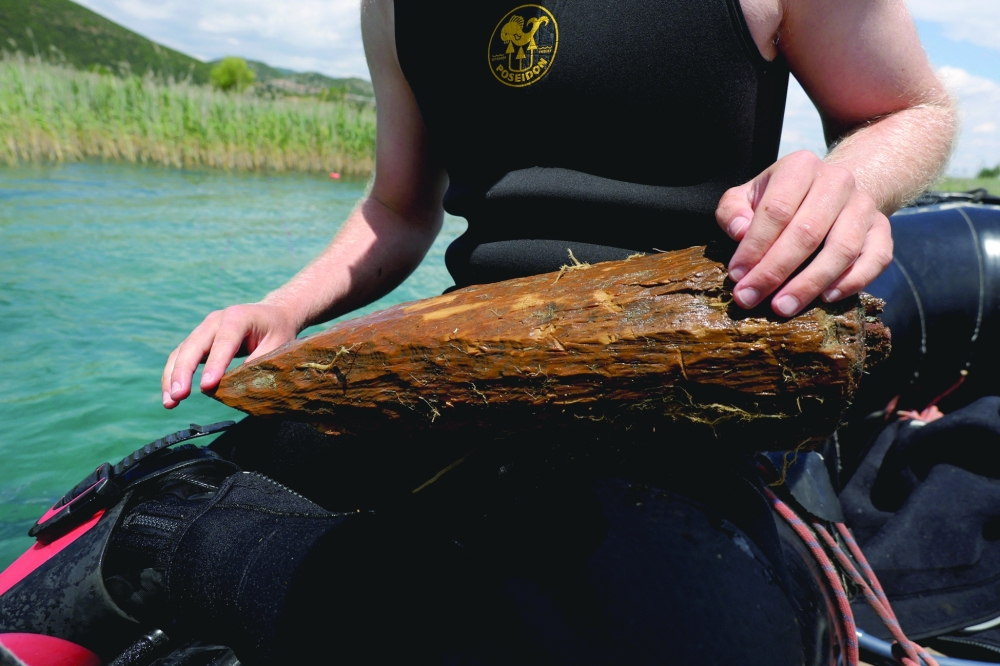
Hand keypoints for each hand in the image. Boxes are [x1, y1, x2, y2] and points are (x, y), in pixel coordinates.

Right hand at [161, 303, 298, 407]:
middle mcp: (216, 320)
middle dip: (183, 371)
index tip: (207, 386)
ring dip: (172, 377)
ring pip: (182, 352)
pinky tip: (171, 395)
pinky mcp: (199, 341)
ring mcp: (204, 329)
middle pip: (194, 345)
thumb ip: (260, 361)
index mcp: (238, 317)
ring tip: (170, 402)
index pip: (224, 341)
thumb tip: (239, 384)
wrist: (272, 314)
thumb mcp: (278, 344)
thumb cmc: (277, 330)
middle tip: (179, 395)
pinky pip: (181, 357)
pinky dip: (173, 375)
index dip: (214, 364)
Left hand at [715, 151, 892, 316]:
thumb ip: (733, 211)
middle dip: (775, 271)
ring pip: (842, 248)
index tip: (737, 276)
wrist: (830, 190)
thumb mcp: (747, 196)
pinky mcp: (882, 228)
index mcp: (800, 167)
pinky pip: (876, 258)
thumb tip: (739, 232)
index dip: (754, 247)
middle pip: (807, 232)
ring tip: (783, 307)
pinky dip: (853, 281)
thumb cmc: (779, 199)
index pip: (776, 210)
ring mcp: (864, 205)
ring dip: (810, 283)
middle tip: (751, 298)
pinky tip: (826, 298)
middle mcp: (838, 181)